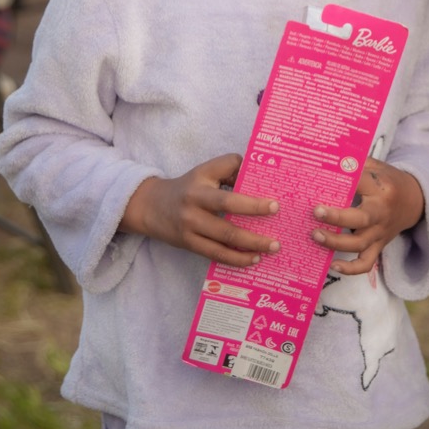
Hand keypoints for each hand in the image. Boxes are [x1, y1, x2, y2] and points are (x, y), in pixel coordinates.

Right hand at [120, 153, 279, 266]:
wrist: (150, 206)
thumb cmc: (187, 186)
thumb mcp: (205, 171)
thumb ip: (230, 169)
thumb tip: (258, 176)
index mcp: (200, 183)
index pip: (228, 191)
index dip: (251, 200)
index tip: (275, 206)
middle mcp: (194, 205)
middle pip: (227, 216)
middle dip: (254, 225)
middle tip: (277, 236)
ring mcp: (190, 226)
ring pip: (223, 239)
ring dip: (250, 246)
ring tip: (272, 248)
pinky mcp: (189, 244)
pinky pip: (215, 254)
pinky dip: (235, 258)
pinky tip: (253, 259)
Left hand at [311, 158, 424, 274]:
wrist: (414, 201)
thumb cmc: (388, 181)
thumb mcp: (376, 166)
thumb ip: (355, 164)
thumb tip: (328, 161)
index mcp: (381, 188)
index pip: (361, 184)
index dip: (343, 181)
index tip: (321, 178)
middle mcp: (382, 212)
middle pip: (361, 219)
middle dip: (337, 217)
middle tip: (315, 211)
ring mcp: (380, 232)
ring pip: (359, 243)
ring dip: (336, 243)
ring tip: (315, 235)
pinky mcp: (379, 246)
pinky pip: (367, 262)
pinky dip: (350, 269)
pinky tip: (332, 265)